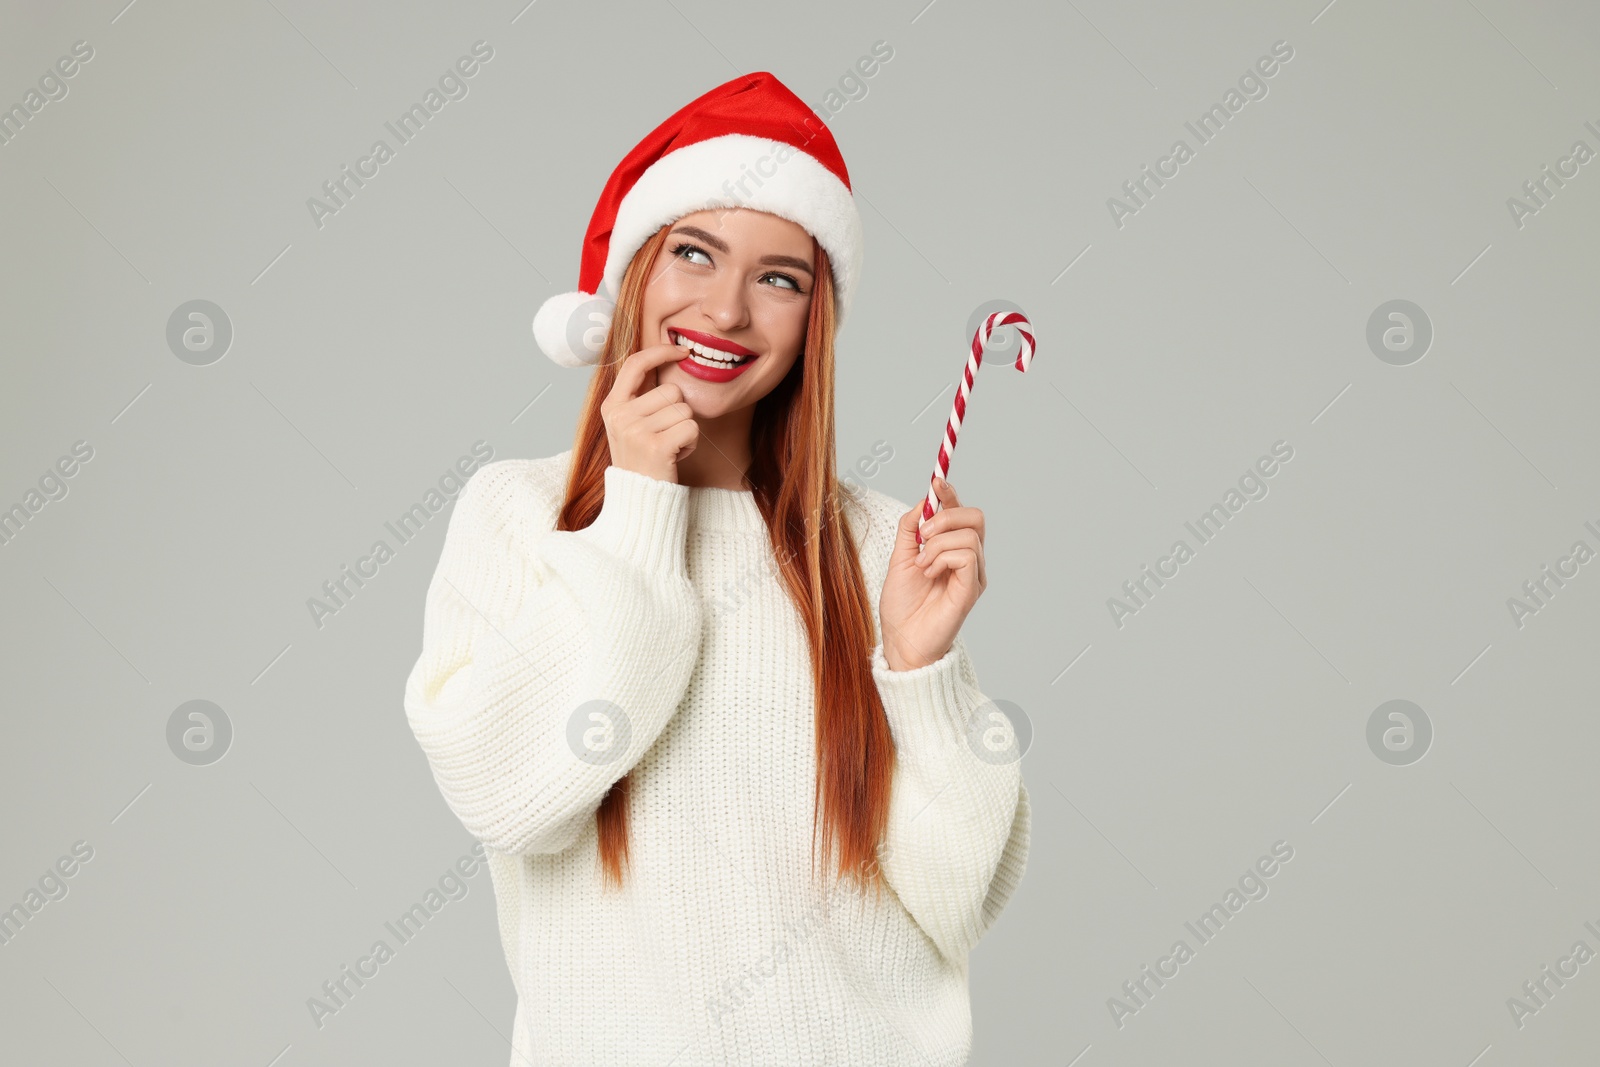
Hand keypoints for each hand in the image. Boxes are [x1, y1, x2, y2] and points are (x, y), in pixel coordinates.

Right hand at [600, 343, 697, 483]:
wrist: (639, 500)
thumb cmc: (642, 459)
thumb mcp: (629, 424)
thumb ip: (640, 395)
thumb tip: (664, 356)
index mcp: (612, 405)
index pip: (636, 363)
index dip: (661, 352)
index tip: (682, 351)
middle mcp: (620, 416)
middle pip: (672, 390)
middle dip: (678, 412)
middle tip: (665, 436)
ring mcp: (636, 431)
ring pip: (685, 410)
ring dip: (685, 429)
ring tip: (669, 446)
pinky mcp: (656, 446)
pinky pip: (691, 428)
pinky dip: (691, 443)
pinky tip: (676, 455)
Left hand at [879, 479, 986, 670]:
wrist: (900, 639)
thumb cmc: (902, 605)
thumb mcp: (900, 557)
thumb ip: (910, 529)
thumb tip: (923, 501)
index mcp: (951, 550)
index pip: (960, 512)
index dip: (950, 494)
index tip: (935, 481)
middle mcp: (968, 560)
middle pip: (976, 517)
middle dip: (946, 515)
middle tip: (923, 535)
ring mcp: (973, 574)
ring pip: (968, 534)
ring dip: (937, 543)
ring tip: (921, 564)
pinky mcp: (972, 588)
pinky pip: (966, 555)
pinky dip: (942, 558)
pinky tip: (929, 573)